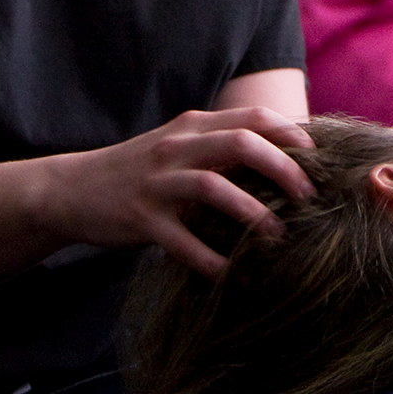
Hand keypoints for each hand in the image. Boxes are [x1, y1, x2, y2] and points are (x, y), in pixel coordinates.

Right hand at [62, 107, 314, 277]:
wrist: (72, 189)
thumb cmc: (141, 171)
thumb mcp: (180, 145)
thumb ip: (221, 144)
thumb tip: (285, 156)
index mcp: (193, 126)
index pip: (251, 117)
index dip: (291, 134)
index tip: (320, 160)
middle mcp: (177, 148)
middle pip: (241, 144)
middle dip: (283, 169)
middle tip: (309, 198)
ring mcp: (158, 183)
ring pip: (214, 187)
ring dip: (253, 213)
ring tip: (279, 238)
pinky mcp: (141, 219)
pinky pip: (183, 241)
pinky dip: (213, 260)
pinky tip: (234, 276)